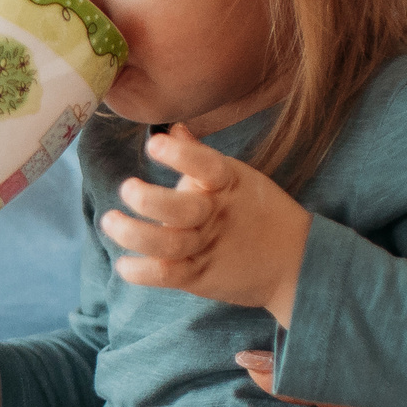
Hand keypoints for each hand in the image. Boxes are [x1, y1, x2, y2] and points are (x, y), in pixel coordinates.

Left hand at [100, 125, 312, 320]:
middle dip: (151, 200)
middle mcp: (216, 215)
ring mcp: (207, 247)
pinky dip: (142, 272)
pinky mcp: (200, 276)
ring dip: (136, 235)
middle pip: (183, 210)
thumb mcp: (237, 178)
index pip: (206, 166)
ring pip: (170, 244)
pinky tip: (124, 264)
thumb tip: (174, 129)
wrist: (296, 261)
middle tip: (126, 188)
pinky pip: (168, 275)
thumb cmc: (258, 211)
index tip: (154, 144)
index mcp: (228, 184)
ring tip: (110, 221)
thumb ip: (200, 156)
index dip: (181, 156)